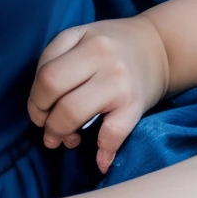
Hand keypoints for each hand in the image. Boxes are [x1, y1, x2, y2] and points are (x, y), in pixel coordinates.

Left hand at [28, 14, 169, 172]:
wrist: (160, 48)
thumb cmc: (113, 45)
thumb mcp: (82, 36)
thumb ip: (56, 61)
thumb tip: (42, 110)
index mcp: (86, 42)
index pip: (46, 76)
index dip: (36, 100)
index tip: (41, 110)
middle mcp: (102, 59)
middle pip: (56, 95)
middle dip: (45, 120)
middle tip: (49, 128)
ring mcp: (119, 82)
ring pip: (74, 113)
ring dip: (62, 133)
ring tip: (67, 139)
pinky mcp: (136, 105)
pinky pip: (113, 133)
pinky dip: (104, 152)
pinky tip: (100, 161)